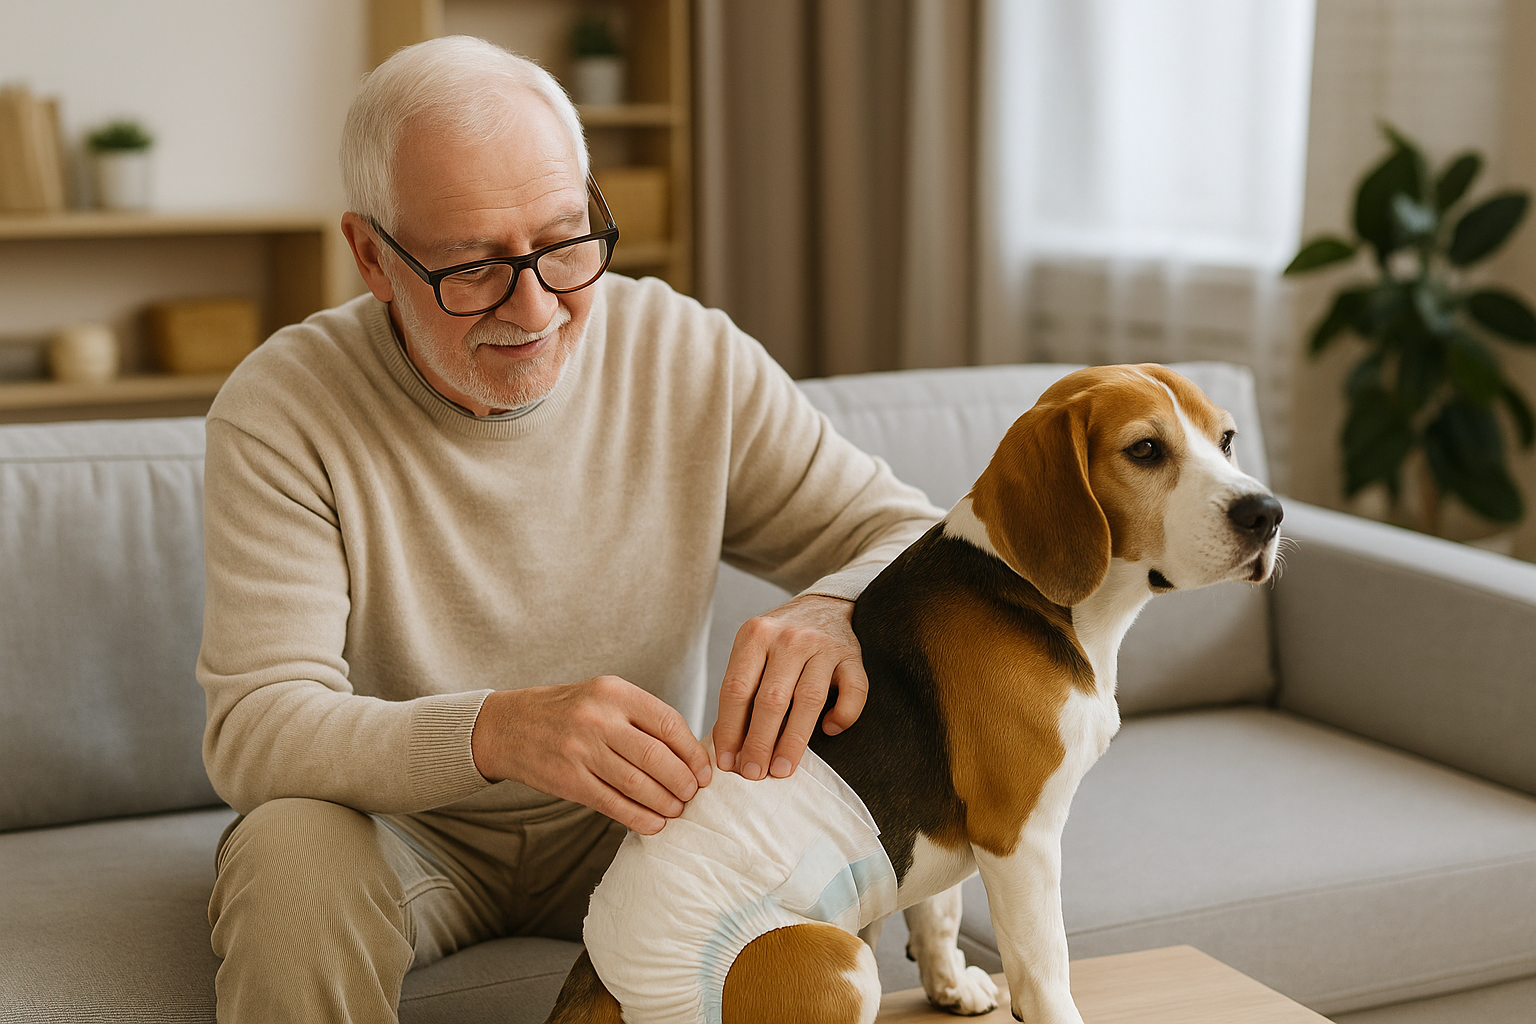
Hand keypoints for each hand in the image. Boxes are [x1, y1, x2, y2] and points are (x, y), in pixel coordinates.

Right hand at [471, 676, 711, 834]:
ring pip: (638, 784)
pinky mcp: (569, 781)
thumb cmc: (568, 712)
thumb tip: (689, 753)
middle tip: (693, 795)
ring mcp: (582, 751)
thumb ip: (642, 717)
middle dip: (683, 781)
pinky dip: (639, 818)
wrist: (508, 726)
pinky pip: (613, 804)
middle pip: (657, 757)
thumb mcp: (604, 696)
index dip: (693, 753)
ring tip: (677, 810)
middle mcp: (599, 719)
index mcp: (615, 692)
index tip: (705, 772)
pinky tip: (653, 823)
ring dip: (665, 803)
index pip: (668, 724)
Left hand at [711, 594, 868, 780]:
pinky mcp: (853, 656)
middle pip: (771, 699)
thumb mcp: (752, 653)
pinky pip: (854, 692)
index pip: (737, 690)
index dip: (730, 730)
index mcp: (755, 635)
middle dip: (759, 743)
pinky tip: (830, 730)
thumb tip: (727, 748)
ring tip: (781, 769)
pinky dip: (843, 716)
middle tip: (752, 774)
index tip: (727, 762)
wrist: (823, 607)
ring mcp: (823, 645)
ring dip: (793, 741)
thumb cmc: (779, 643)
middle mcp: (789, 638)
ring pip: (809, 700)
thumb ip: (741, 691)